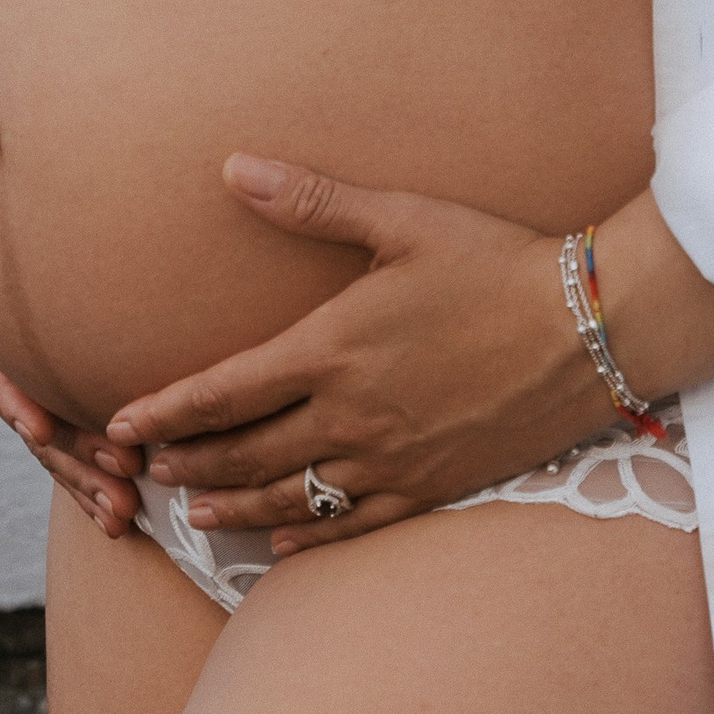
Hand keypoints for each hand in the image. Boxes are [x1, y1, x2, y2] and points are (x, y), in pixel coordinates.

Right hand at [0, 131, 141, 539]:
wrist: (16, 268)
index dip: (11, 394)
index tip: (39, 423)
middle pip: (27, 417)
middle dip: (67, 453)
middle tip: (117, 477)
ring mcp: (21, 392)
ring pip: (52, 448)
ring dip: (85, 480)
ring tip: (126, 509)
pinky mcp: (51, 412)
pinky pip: (68, 458)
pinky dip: (91, 487)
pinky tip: (123, 519)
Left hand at [103, 153, 610, 553]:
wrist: (591, 328)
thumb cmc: (496, 263)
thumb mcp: (402, 220)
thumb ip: (311, 201)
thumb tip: (230, 167)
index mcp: (333, 349)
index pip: (224, 391)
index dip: (167, 411)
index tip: (122, 425)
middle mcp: (351, 416)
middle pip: (246, 454)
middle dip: (189, 465)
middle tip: (145, 472)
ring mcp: (391, 461)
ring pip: (291, 500)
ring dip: (234, 509)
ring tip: (194, 514)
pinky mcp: (432, 487)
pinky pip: (354, 527)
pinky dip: (308, 539)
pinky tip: (282, 547)